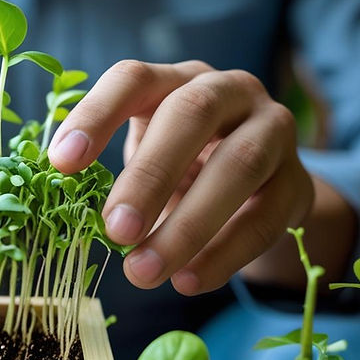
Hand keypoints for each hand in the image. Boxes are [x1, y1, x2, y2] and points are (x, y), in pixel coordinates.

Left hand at [48, 60, 314, 294]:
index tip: (61, 163)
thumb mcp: (147, 156)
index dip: (96, 115)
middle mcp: (228, 90)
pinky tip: (187, 281)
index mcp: (176, 79)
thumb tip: (67, 215)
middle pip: (190, 115)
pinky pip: (264, 217)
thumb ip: (115, 175)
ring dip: (188, 225)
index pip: (134, 78)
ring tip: (144, 272)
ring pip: (239, 165)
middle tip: (114, 231)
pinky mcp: (298, 180)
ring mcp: (272, 130)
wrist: (261, 185)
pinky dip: (224, 254)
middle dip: (149, 176)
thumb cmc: (183, 164)